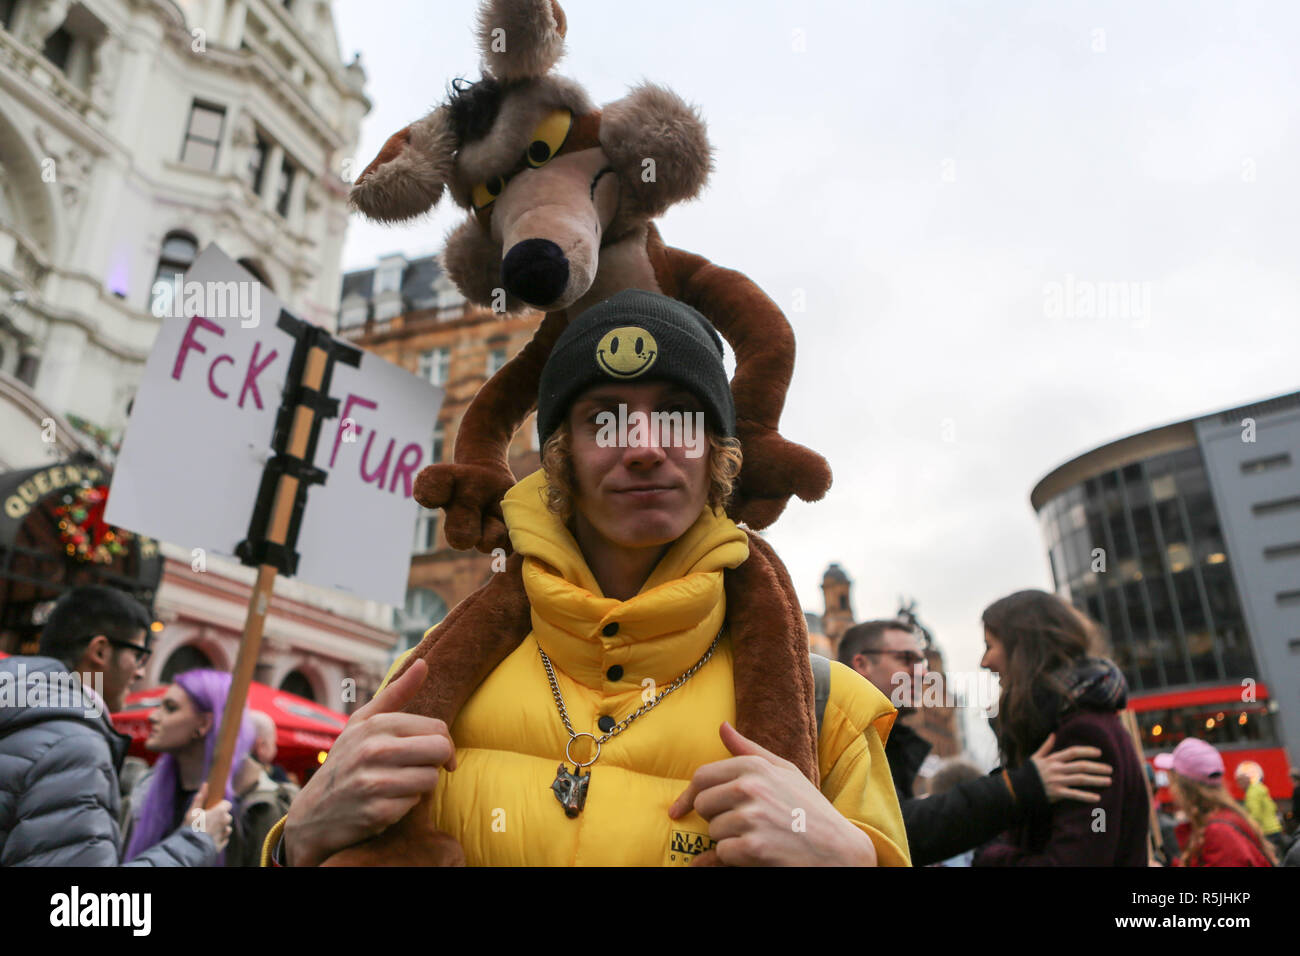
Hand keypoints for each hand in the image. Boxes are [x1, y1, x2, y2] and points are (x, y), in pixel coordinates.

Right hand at [187, 784, 233, 851]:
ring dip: (220, 827)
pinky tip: (209, 838)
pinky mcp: (222, 844)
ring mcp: (224, 834)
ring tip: (207, 830)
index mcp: (220, 812)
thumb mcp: (192, 812)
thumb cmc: (189, 828)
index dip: (220, 806)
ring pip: (226, 827)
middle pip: (227, 816)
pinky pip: (224, 838)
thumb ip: (200, 798)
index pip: (227, 804)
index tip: (212, 809)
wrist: (189, 849)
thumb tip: (205, 784)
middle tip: (207, 820)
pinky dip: (219, 837)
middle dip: (219, 817)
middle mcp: (225, 822)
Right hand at [282, 659, 456, 866]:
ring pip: (431, 779)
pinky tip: (387, 802)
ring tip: (399, 784)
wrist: (310, 815)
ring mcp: (374, 782)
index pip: (437, 728)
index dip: (444, 743)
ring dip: (420, 785)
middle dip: (437, 762)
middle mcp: (374, 750)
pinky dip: (406, 805)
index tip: (436, 754)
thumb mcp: (362, 723)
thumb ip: (396, 693)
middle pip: (440, 751)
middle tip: (419, 768)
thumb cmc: (345, 762)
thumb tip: (424, 663)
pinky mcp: (376, 812)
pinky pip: (414, 804)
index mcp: (375, 725)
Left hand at [667, 721, 876, 865]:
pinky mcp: (753, 847)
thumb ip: (749, 750)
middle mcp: (751, 787)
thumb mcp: (785, 772)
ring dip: (728, 841)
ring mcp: (752, 817)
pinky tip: (754, 856)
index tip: (680, 810)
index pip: (703, 776)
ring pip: (713, 832)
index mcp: (755, 766)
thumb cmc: (810, 810)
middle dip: (715, 819)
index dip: (689, 796)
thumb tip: (722, 727)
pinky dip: (732, 860)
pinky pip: (721, 854)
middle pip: (704, 805)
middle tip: (741, 825)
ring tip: (757, 838)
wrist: (840, 850)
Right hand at [1030, 733, 1112, 802]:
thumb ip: (1046, 747)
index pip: (1073, 752)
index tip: (1099, 753)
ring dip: (1096, 780)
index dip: (1087, 751)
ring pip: (1081, 779)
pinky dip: (1086, 796)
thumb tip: (1053, 734)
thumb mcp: (1035, 758)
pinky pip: (1074, 795)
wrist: (1018, 789)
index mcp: (1053, 759)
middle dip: (1097, 767)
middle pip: (1081, 766)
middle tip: (1110, 769)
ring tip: (1108, 781)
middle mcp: (1056, 769)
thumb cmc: (1028, 773)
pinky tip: (1097, 797)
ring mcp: (1057, 781)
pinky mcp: (1056, 793)